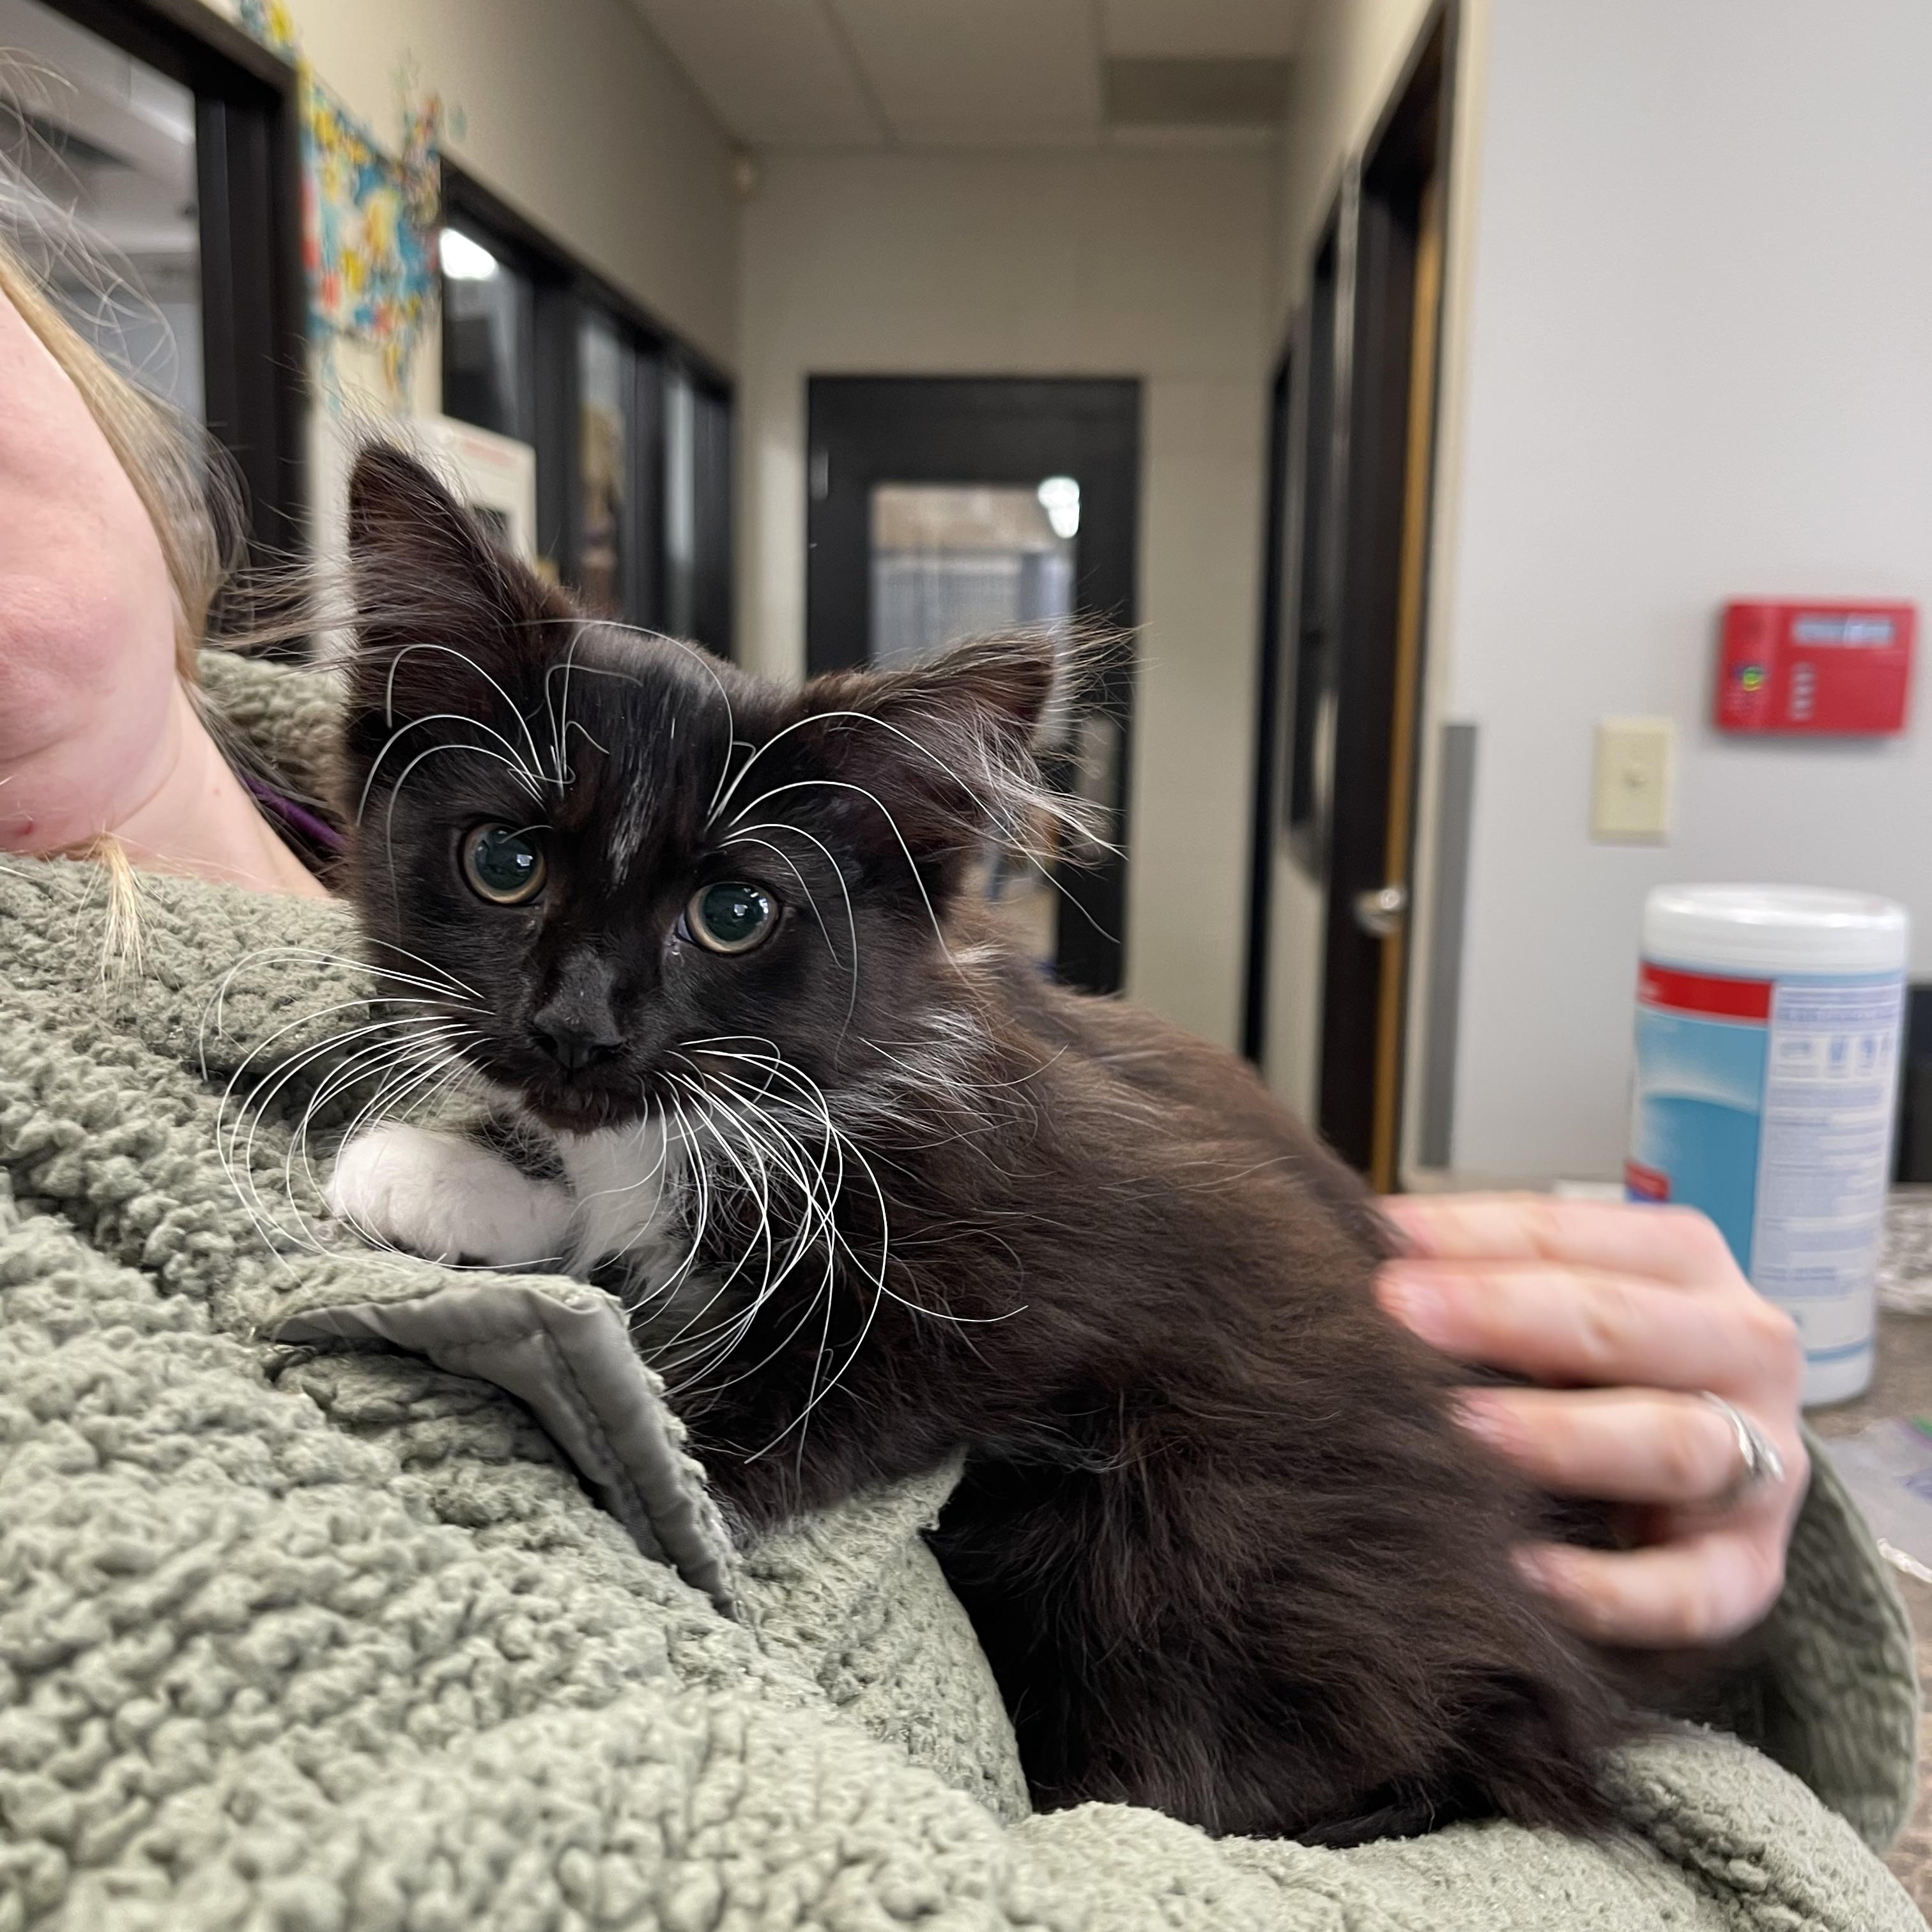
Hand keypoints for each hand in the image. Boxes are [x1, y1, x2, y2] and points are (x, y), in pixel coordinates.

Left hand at [1376, 1194, 1807, 1648]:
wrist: (1695, 1486)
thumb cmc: (1594, 1372)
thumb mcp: (1551, 1303)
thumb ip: (1480, 1273)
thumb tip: (1361, 1244)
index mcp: (1685, 1264)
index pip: (1571, 1234)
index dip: (1470, 1236)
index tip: (1378, 1241)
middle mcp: (1741, 1353)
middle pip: (1625, 1324)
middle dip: (1503, 1315)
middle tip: (1398, 1316)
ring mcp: (1760, 1466)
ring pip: (1671, 1443)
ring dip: (1560, 1436)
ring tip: (1462, 1431)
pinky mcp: (1751, 1574)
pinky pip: (1688, 1590)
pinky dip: (1608, 1588)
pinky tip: (1524, 1572)